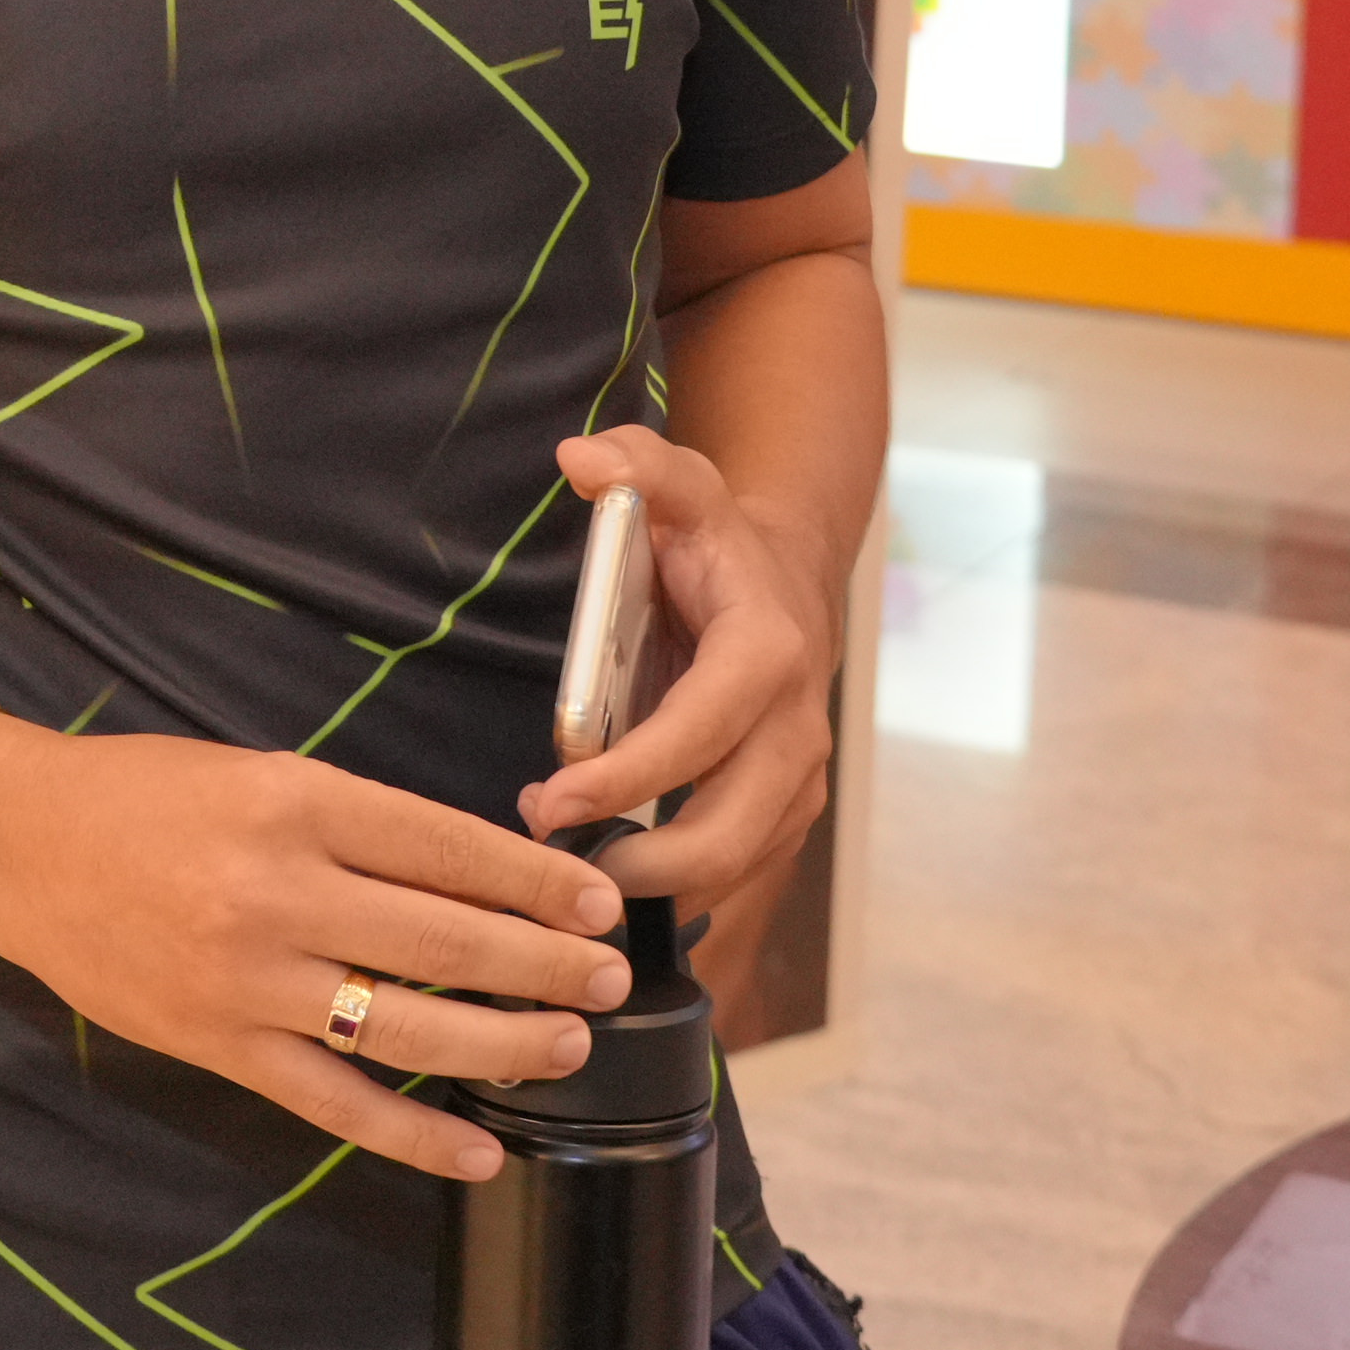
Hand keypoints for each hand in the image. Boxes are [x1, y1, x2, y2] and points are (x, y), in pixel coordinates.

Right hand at [0, 720, 632, 1180]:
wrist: (14, 843)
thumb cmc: (144, 795)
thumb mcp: (260, 775)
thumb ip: (356, 824)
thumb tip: (477, 877)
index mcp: (296, 803)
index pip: (449, 847)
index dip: (536, 881)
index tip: (601, 902)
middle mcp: (279, 892)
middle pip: (448, 940)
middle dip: (547, 963)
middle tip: (611, 978)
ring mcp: (250, 980)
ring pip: (408, 1027)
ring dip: (505, 1043)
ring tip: (568, 1045)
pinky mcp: (221, 1048)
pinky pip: (336, 1104)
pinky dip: (415, 1135)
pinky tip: (480, 1151)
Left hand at [515, 428, 840, 924]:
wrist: (787, 583)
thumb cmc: (714, 542)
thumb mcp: (678, 485)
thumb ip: (635, 463)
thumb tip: (578, 457)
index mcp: (765, 654)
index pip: (697, 733)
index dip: (626, 777)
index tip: (550, 801)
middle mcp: (796, 727)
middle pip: (728, 830)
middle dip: (642, 863)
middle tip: (553, 860)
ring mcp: (799, 778)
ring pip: (737, 865)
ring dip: (655, 887)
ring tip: (572, 875)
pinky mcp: (786, 812)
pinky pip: (740, 874)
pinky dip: (679, 892)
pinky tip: (612, 879)